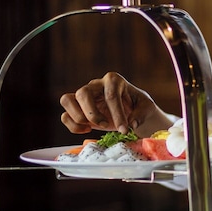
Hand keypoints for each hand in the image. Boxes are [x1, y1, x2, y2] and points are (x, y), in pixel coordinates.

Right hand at [59, 72, 173, 135]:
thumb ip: (141, 114)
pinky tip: (86, 130)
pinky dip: (72, 125)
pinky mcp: (77, 108)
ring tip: (91, 128)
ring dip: (78, 117)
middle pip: (83, 93)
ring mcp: (83, 95)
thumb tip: (131, 124)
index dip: (117, 114)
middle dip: (93, 114)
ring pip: (67, 99)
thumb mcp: (147, 108)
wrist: (131, 110)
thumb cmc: (138, 106)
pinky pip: (65, 115)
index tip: (125, 130)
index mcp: (114, 80)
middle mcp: (95, 84)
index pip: (111, 95)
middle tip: (105, 126)